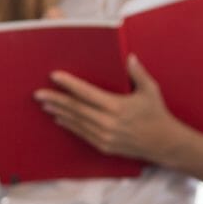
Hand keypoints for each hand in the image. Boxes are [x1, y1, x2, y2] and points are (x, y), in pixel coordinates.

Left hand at [37, 57, 185, 162]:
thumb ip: (138, 73)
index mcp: (117, 106)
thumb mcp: (150, 90)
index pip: (87, 93)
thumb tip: (130, 57)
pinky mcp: (104, 146)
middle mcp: (108, 123)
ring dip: (59, 112)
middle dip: (56, 100)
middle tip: (39, 93)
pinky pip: (82, 134)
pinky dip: (69, 125)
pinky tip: (59, 119)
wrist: (163, 143)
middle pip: (76, 109)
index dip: (69, 84)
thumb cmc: (157, 114)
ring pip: (76, 122)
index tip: (54, 76)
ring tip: (45, 104)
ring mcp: (105, 136)